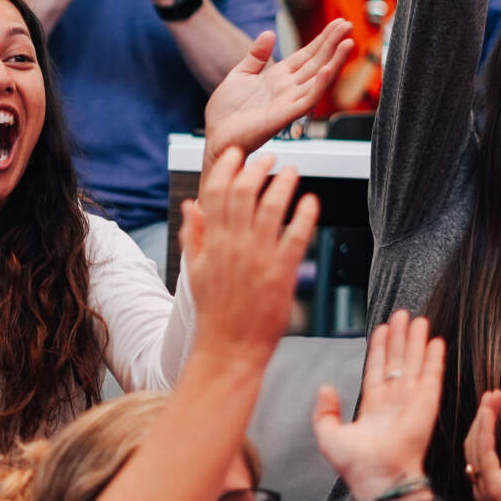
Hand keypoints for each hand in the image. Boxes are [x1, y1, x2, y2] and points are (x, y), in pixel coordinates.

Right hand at [181, 146, 318, 370]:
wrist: (230, 347)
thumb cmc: (214, 310)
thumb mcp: (196, 270)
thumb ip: (193, 235)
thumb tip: (190, 204)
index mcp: (212, 243)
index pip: (216, 192)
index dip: (227, 167)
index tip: (237, 154)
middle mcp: (234, 246)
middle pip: (244, 193)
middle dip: (257, 168)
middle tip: (270, 157)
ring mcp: (258, 258)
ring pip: (271, 209)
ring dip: (283, 184)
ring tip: (292, 171)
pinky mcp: (281, 273)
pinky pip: (296, 237)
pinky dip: (304, 216)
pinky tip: (310, 201)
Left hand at [203, 22, 356, 159]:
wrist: (214, 137)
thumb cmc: (226, 113)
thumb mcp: (240, 75)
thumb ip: (256, 56)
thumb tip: (269, 33)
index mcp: (277, 77)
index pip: (306, 55)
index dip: (322, 40)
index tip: (337, 24)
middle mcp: (287, 89)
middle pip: (316, 63)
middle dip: (332, 44)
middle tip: (348, 25)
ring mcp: (288, 102)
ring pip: (317, 80)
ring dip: (334, 62)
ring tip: (347, 44)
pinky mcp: (284, 116)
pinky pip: (306, 100)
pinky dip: (319, 86)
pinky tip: (328, 70)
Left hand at [315, 311, 443, 495]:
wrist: (378, 479)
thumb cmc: (355, 464)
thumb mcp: (327, 435)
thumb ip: (324, 411)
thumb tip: (325, 387)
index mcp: (372, 407)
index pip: (376, 369)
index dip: (379, 348)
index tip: (382, 328)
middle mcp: (393, 401)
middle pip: (397, 361)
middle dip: (400, 337)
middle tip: (403, 314)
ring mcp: (411, 401)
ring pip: (414, 363)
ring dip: (416, 341)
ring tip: (418, 319)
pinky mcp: (426, 404)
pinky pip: (431, 376)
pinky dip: (434, 358)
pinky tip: (436, 341)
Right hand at [464, 391, 500, 500]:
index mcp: (489, 491)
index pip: (480, 454)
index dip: (484, 430)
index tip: (493, 409)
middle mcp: (482, 488)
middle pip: (474, 445)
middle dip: (482, 418)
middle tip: (492, 395)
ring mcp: (485, 487)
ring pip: (476, 444)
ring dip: (483, 417)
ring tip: (492, 396)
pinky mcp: (494, 485)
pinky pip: (484, 450)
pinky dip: (485, 428)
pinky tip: (489, 411)